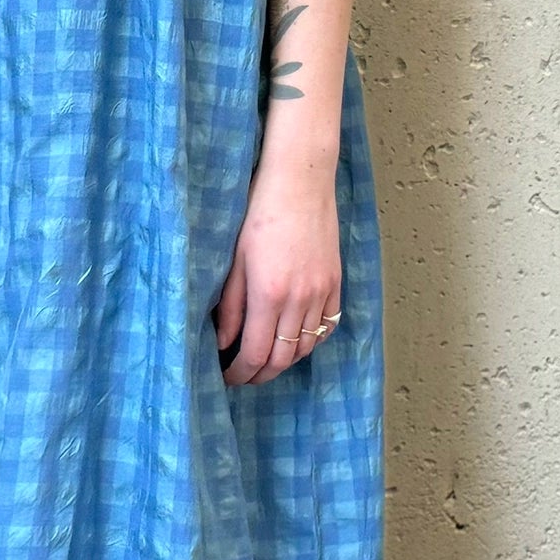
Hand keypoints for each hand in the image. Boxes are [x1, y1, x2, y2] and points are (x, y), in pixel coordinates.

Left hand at [211, 161, 341, 385]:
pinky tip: (296, 339)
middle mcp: (300, 300)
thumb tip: (223, 343)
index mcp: (269, 295)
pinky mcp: (336, 282)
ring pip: (307, 347)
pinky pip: (328, 326)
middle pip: (284, 359)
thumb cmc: (258, 213)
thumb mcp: (234, 260)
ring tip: (266, 359)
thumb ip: (229, 306)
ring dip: (286, 361)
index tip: (227, 378)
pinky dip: (311, 341)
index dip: (240, 373)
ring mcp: (322, 292)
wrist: (299, 182)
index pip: (256, 353)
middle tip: (244, 377)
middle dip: (261, 375)